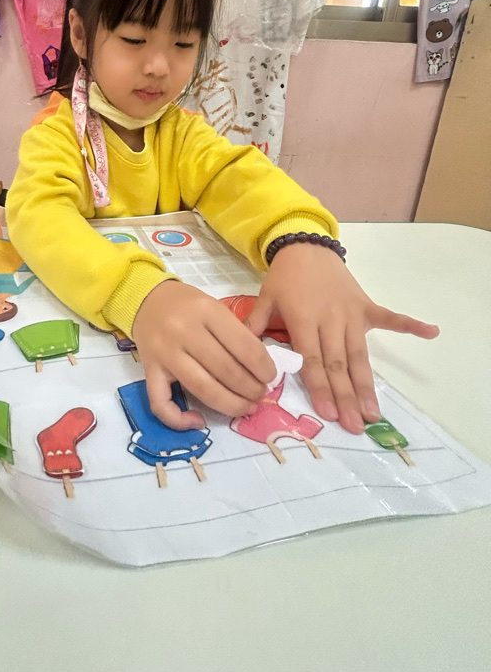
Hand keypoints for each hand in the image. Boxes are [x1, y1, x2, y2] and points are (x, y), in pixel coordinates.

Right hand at [132, 280, 276, 429]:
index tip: (271, 377)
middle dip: (250, 389)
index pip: (244, 346)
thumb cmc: (187, 305)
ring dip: (230, 405)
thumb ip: (236, 333)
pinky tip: (199, 421)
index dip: (263, 368)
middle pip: (226, 371)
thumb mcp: (215, 307)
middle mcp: (184, 331)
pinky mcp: (148, 370)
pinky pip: (161, 403)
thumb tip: (262, 369)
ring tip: (245, 407)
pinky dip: (179, 420)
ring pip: (202, 389)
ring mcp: (164, 352)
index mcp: (206, 311)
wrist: (147, 300)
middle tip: (261, 395)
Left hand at [243, 244, 439, 433]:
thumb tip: (241, 358)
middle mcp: (330, 319)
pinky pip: (389, 317)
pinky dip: (409, 324)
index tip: (328, 413)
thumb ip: (254, 328)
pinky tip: (431, 332)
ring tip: (373, 412)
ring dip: (367, 384)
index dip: (321, 387)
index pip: (312, 359)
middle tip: (355, 426)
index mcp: (303, 319)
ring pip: (360, 353)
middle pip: (338, 363)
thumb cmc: (283, 278)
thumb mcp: (263, 300)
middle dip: (346, 396)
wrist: (304, 246)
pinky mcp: (365, 305)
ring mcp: (350, 312)